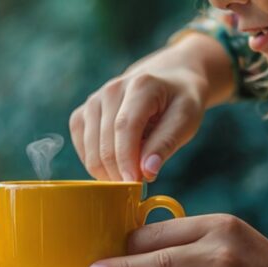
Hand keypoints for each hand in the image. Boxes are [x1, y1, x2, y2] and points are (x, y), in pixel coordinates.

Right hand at [68, 33, 234, 181]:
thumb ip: (166, 144)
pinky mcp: (83, 113)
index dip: (127, 160)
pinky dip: (94, 162)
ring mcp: (94, 101)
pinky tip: (113, 166)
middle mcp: (111, 90)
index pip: (125, 127)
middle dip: (118, 171)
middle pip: (105, 142)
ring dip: (106, 170)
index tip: (134, 184)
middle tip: (136, 185)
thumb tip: (146, 172)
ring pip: (90, 148)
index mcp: (140, 85)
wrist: (167, 80)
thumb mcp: (186, 119)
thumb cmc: (179, 102)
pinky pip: (81, 146)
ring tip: (129, 174)